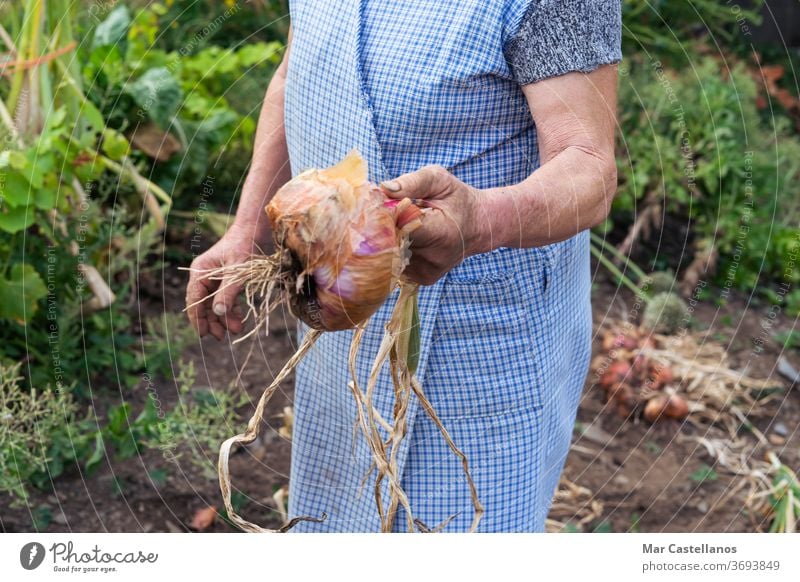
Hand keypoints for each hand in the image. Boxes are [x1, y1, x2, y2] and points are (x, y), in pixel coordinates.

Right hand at [185, 224, 257, 339]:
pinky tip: (240, 318)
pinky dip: (232, 309)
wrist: (256, 230)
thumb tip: (218, 313)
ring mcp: (215, 278)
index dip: (197, 318)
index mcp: (200, 272)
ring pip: (215, 303)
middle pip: (203, 304)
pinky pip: (225, 298)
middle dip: (212, 321)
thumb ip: (228, 292)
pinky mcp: (227, 279)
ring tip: (236, 329)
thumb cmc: (245, 246)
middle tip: (221, 337)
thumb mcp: (237, 272)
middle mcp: (204, 276)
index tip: (203, 334)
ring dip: (224, 317)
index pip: (193, 299)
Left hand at [381, 165, 487, 284]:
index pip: (399, 227)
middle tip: (394, 211)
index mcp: (440, 232)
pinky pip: (398, 262)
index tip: (386, 203)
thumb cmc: (456, 199)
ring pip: (392, 253)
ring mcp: (428, 271)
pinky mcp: (423, 278)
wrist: (479, 226)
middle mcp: (434, 257)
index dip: (387, 215)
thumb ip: (413, 182)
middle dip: (387, 226)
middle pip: (393, 242)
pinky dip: (399, 249)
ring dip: (392, 238)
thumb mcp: (440, 180)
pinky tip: (411, 238)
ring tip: (406, 224)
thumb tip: (384, 188)